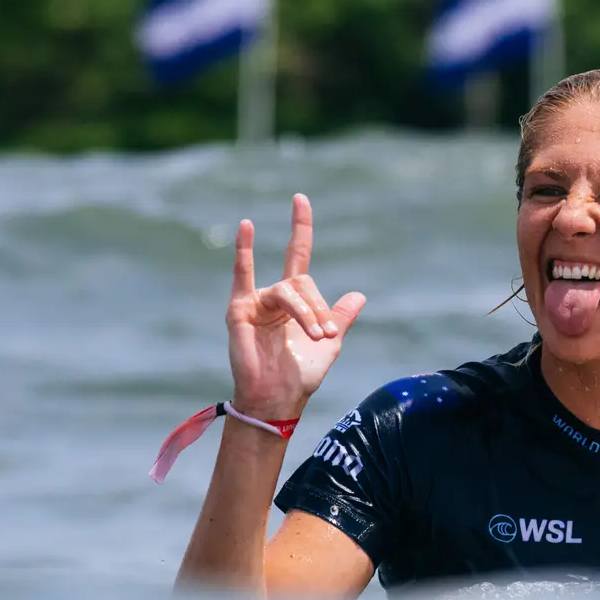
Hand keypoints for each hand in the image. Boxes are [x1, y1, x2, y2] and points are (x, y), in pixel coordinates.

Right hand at [225, 193, 365, 420]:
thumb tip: (359, 294)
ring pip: (290, 291)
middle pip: (303, 282)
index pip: (298, 255)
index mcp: (294, 300)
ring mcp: (254, 301)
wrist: (280, 400)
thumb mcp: (329, 343)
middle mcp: (272, 296)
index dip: (300, 228)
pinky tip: (247, 226)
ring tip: (317, 336)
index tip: (300, 199)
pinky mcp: (240, 311)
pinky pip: (243, 277)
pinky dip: (244, 251)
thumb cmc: (300, 375)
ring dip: (308, 313)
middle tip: (327, 334)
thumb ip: (340, 317)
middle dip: (319, 308)